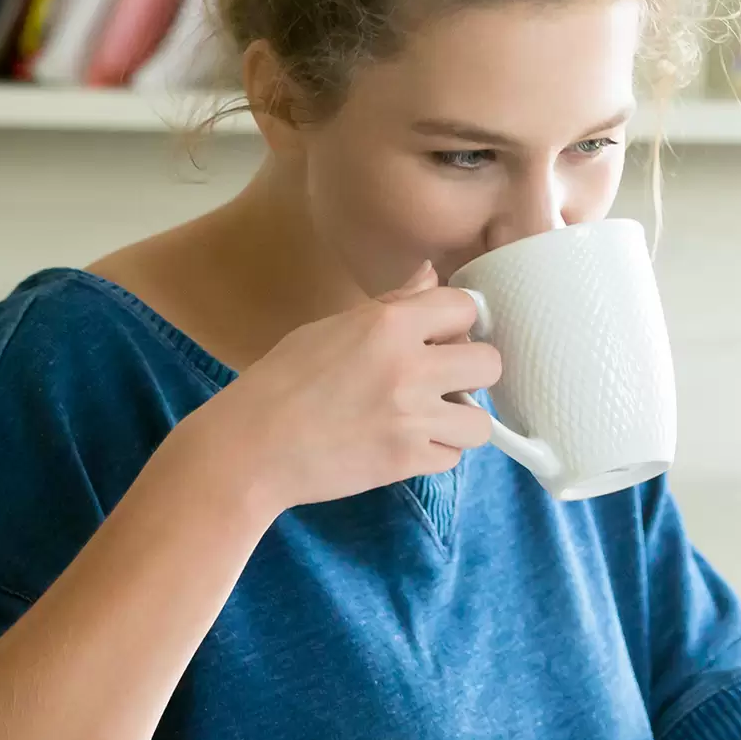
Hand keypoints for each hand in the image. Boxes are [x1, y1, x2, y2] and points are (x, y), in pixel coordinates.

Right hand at [196, 261, 499, 517]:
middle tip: (444, 382)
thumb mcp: (331, 328)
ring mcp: (412, 417)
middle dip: (471, 373)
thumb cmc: (281, 381)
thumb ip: (391, 307)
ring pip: (480, 421)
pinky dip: (436, 452)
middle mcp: (409, 367)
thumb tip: (430, 279)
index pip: (466, 306)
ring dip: (459, 420)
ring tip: (429, 419)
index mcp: (388, 324)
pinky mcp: (407, 461)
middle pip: (490, 363)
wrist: (251, 447)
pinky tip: (406, 444)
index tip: (445, 337)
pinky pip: (453, 457)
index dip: (460, 322)